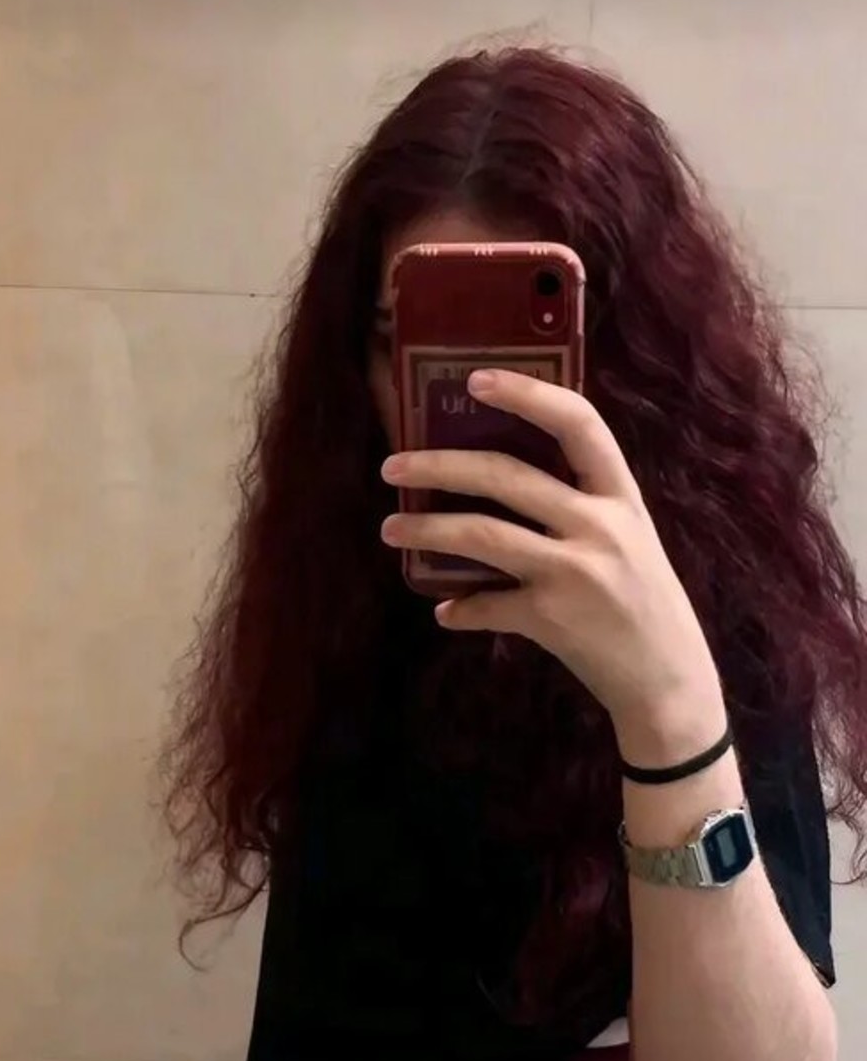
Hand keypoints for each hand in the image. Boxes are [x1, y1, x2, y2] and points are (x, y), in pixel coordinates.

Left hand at [380, 370, 726, 764]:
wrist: (669, 681)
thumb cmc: (645, 604)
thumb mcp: (630, 540)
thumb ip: (582, 506)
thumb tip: (502, 483)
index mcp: (621, 497)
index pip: (578, 423)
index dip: (527, 394)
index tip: (476, 379)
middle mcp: (600, 525)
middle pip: (505, 474)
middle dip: (438, 465)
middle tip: (393, 465)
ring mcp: (574, 571)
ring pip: (481, 534)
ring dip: (426, 530)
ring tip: (390, 529)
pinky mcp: (551, 618)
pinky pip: (485, 606)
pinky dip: (459, 610)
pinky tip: (445, 612)